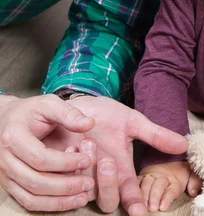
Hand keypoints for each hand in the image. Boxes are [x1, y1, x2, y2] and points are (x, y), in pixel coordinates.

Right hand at [0, 94, 95, 211]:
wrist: (6, 119)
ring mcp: (5, 175)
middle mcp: (5, 160)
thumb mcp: (49, 103)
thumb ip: (69, 113)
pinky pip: (27, 201)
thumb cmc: (30, 111)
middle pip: (36, 181)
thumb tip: (90, 124)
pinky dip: (49, 205)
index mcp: (14, 138)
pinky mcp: (9, 184)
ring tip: (83, 197)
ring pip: (31, 197)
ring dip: (58, 201)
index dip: (65, 162)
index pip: (40, 158)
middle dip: (65, 185)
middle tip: (89, 182)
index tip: (87, 160)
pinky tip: (68, 201)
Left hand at [43, 95, 188, 215]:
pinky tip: (70, 145)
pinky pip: (65, 180)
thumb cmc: (107, 114)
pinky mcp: (63, 172)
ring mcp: (83, 176)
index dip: (136, 204)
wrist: (79, 104)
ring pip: (87, 192)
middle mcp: (103, 178)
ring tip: (87, 142)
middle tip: (107, 160)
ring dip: (88, 171)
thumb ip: (156, 135)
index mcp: (122, 169)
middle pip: (108, 201)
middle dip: (108, 184)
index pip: (131, 195)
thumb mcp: (133, 121)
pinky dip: (69, 163)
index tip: (141, 211)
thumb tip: (184, 144)